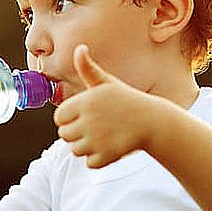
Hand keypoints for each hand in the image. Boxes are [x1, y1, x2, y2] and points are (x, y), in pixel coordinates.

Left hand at [53, 44, 159, 168]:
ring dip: (87, 147)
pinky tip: (111, 147)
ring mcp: (97, 139)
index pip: (58, 118)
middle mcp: (88, 120)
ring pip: (75, 151)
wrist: (153, 121)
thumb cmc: (127, 100)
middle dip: (77, 134)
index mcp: (85, 102)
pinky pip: (90, 163)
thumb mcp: (107, 83)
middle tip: (96, 128)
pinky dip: (99, 159)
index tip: (84, 117)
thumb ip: (88, 69)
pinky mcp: (106, 155)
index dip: (69, 119)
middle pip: (65, 136)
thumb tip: (79, 48)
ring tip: (104, 137)